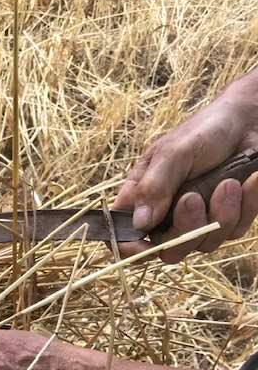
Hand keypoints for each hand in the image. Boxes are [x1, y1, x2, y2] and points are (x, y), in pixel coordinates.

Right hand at [113, 72, 257, 262]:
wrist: (249, 120)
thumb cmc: (205, 130)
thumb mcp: (173, 152)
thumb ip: (154, 186)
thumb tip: (138, 224)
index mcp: (142, 197)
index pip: (123, 234)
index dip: (129, 248)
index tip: (146, 247)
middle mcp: (167, 215)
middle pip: (169, 249)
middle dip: (185, 228)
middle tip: (193, 197)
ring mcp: (198, 221)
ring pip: (204, 244)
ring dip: (220, 214)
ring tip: (229, 182)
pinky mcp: (228, 220)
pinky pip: (234, 231)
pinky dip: (245, 206)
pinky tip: (248, 181)